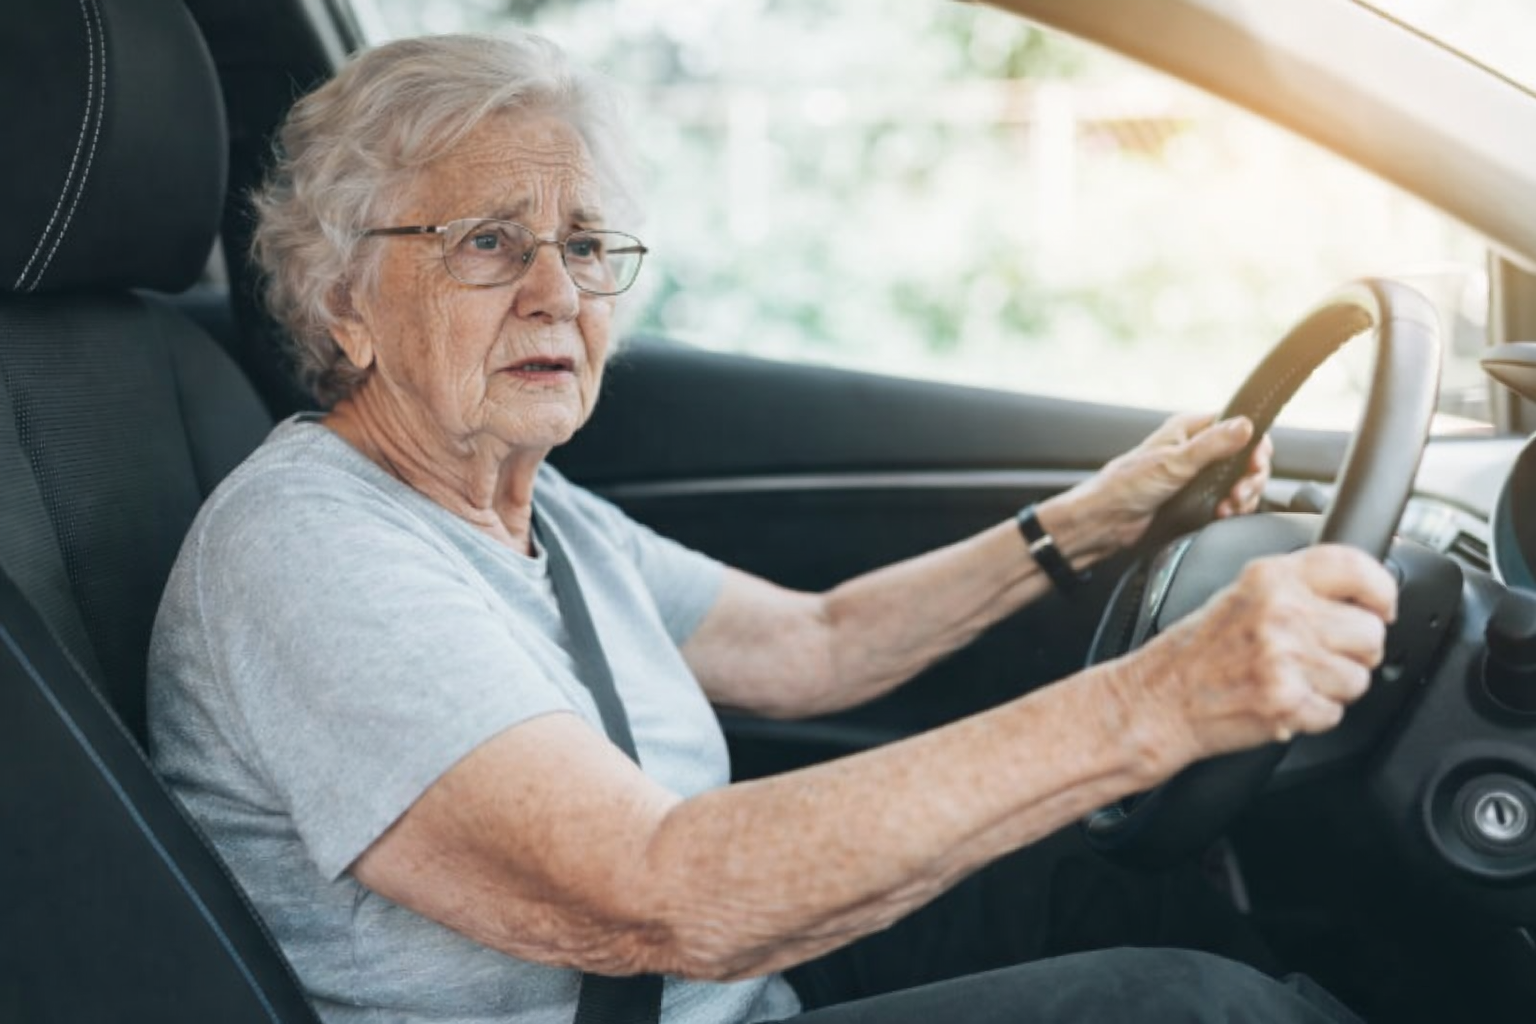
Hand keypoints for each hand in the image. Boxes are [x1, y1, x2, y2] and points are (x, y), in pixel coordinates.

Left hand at [1042, 412, 1272, 560]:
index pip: (1238, 426)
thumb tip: (1245, 425)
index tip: (1255, 465)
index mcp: (1190, 429)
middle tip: (1239, 494)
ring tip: (1227, 507)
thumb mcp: (1173, 462)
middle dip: (1250, 477)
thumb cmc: (1127, 486)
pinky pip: (1227, 501)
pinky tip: (1221, 514)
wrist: (1105, 521)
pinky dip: (1231, 509)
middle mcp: (1196, 449)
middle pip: (1246, 457)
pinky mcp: (1196, 499)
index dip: (1255, 445)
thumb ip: (1212, 445)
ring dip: (1242, 496)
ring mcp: (1198, 475)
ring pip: (1240, 481)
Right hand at [1117, 546, 1396, 771]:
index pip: (1354, 567)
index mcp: (1270, 578)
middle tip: (1321, 657)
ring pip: (1358, 678)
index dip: (1381, 591)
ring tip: (1294, 681)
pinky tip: (1282, 702)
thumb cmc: (1197, 653)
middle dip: (1355, 652)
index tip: (1382, 608)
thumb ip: (1296, 589)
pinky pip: (1334, 713)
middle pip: (1370, 633)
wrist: (1158, 699)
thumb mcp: (1241, 595)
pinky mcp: (1286, 701)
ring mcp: (1284, 658)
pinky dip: (1313, 716)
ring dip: (1334, 688)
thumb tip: (1361, 597)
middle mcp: (1280, 612)